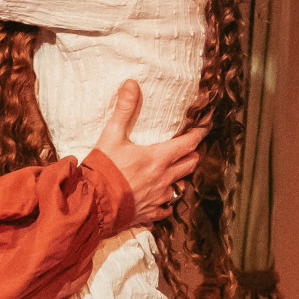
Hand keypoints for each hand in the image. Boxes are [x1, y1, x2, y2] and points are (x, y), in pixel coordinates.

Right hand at [91, 80, 201, 227]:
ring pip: (179, 188)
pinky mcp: (149, 214)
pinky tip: (158, 199)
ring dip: (179, 179)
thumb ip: (124, 110)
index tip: (204, 127)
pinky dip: (165, 203)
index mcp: (158, 158)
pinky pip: (165, 209)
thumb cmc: (103, 169)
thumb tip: (132, 84)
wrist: (93, 204)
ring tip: (173, 173)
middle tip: (189, 149)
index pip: (188, 144)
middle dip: (192, 155)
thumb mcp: (111, 135)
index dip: (199, 133)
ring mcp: (158, 199)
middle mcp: (164, 179)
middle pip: (190, 165)